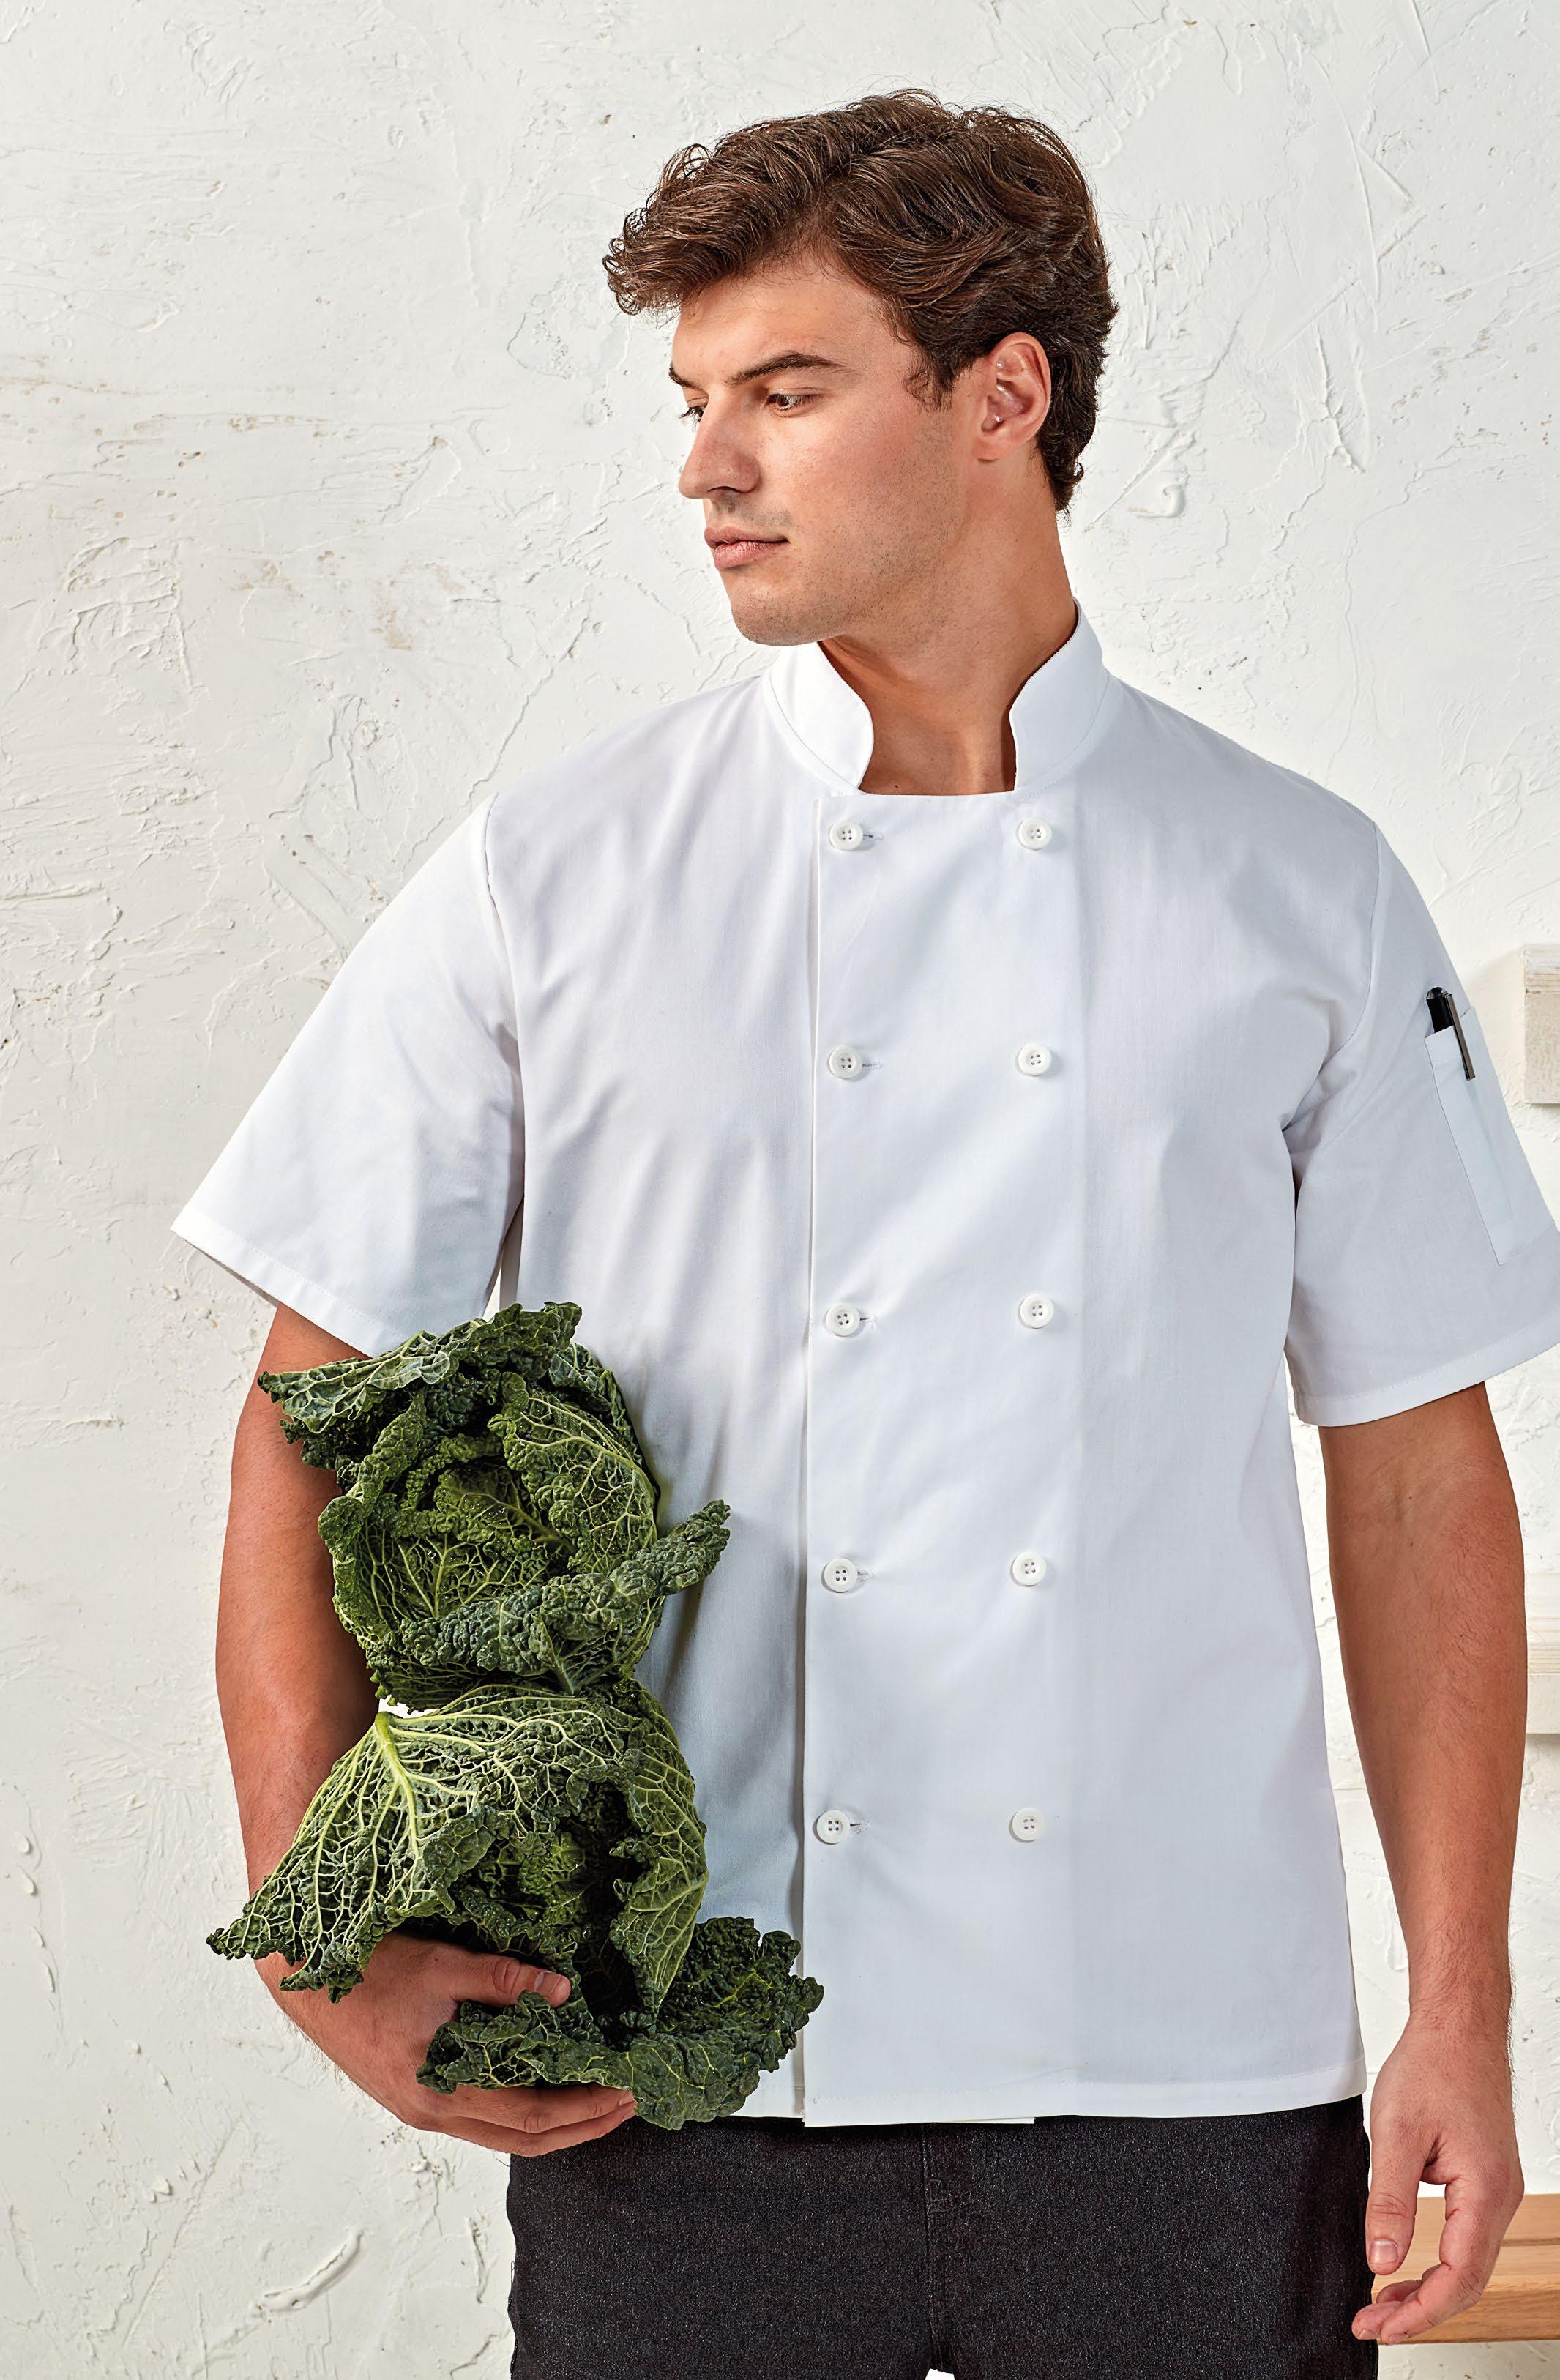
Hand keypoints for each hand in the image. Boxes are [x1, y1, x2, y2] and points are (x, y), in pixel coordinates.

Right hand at [255, 1931, 638, 2156]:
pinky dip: (520, 2113)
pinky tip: (543, 2088)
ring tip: (597, 2100)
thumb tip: (565, 1992)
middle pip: (523, 2140)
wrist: (301, 1976)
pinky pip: (479, 2119)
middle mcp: (433, 2110)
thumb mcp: (442, 1963)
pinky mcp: (414, 2096)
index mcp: (441, 2087)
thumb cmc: (372, 1967)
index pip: (532, 2116)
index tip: (627, 2090)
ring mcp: (421, 2109)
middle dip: (582, 2126)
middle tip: (629, 2102)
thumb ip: (503, 1979)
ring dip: (554, 2125)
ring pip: (502, 2136)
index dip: (584, 2108)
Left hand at [1352, 2013, 1522, 2345]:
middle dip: (1420, 2311)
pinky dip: (1437, 2263)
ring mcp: (1496, 2191)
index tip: (1379, 2326)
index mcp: (1484, 2191)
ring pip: (1468, 2264)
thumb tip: (1382, 2260)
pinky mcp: (1485, 2182)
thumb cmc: (1432, 2067)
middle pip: (1467, 2282)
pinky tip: (1405, 2267)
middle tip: (1372, 2324)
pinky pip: (1466, 2240)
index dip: (1419, 2312)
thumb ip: (1389, 2199)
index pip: (1459, 2278)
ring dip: (1428, 2290)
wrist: (1458, 2028)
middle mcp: (1500, 2197)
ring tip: (1382, 2305)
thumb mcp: (1396, 2132)